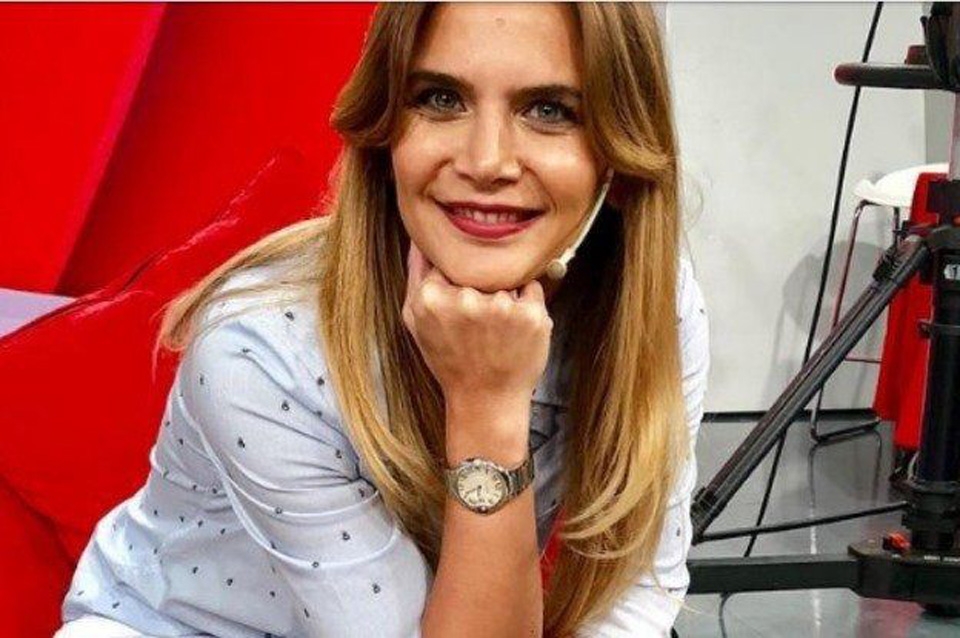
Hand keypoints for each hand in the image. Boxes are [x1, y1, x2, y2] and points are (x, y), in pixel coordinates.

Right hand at [401, 240, 553, 407]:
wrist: (485, 400)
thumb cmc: (450, 360)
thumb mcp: (416, 320)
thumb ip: (415, 274)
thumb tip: (421, 237)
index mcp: (432, 297)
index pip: (449, 260)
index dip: (457, 277)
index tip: (459, 297)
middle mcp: (466, 298)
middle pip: (479, 266)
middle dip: (481, 284)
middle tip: (478, 320)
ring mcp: (501, 306)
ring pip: (506, 276)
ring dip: (504, 294)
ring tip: (496, 329)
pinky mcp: (532, 315)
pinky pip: (532, 288)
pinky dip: (527, 302)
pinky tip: (514, 330)